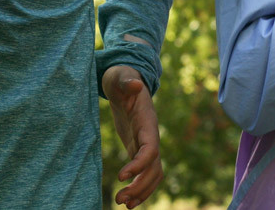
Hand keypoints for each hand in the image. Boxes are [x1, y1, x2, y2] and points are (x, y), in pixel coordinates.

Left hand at [102, 65, 162, 207]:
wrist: (125, 80)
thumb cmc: (121, 78)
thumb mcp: (121, 77)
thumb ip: (127, 81)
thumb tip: (136, 83)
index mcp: (147, 121)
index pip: (150, 148)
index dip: (139, 164)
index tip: (121, 176)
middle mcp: (151, 135)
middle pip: (154, 167)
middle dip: (140, 185)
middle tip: (120, 198)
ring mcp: (146, 142)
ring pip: (153, 174)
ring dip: (141, 191)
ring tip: (122, 202)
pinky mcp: (138, 147)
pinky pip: (144, 172)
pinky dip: (139, 187)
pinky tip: (126, 199)